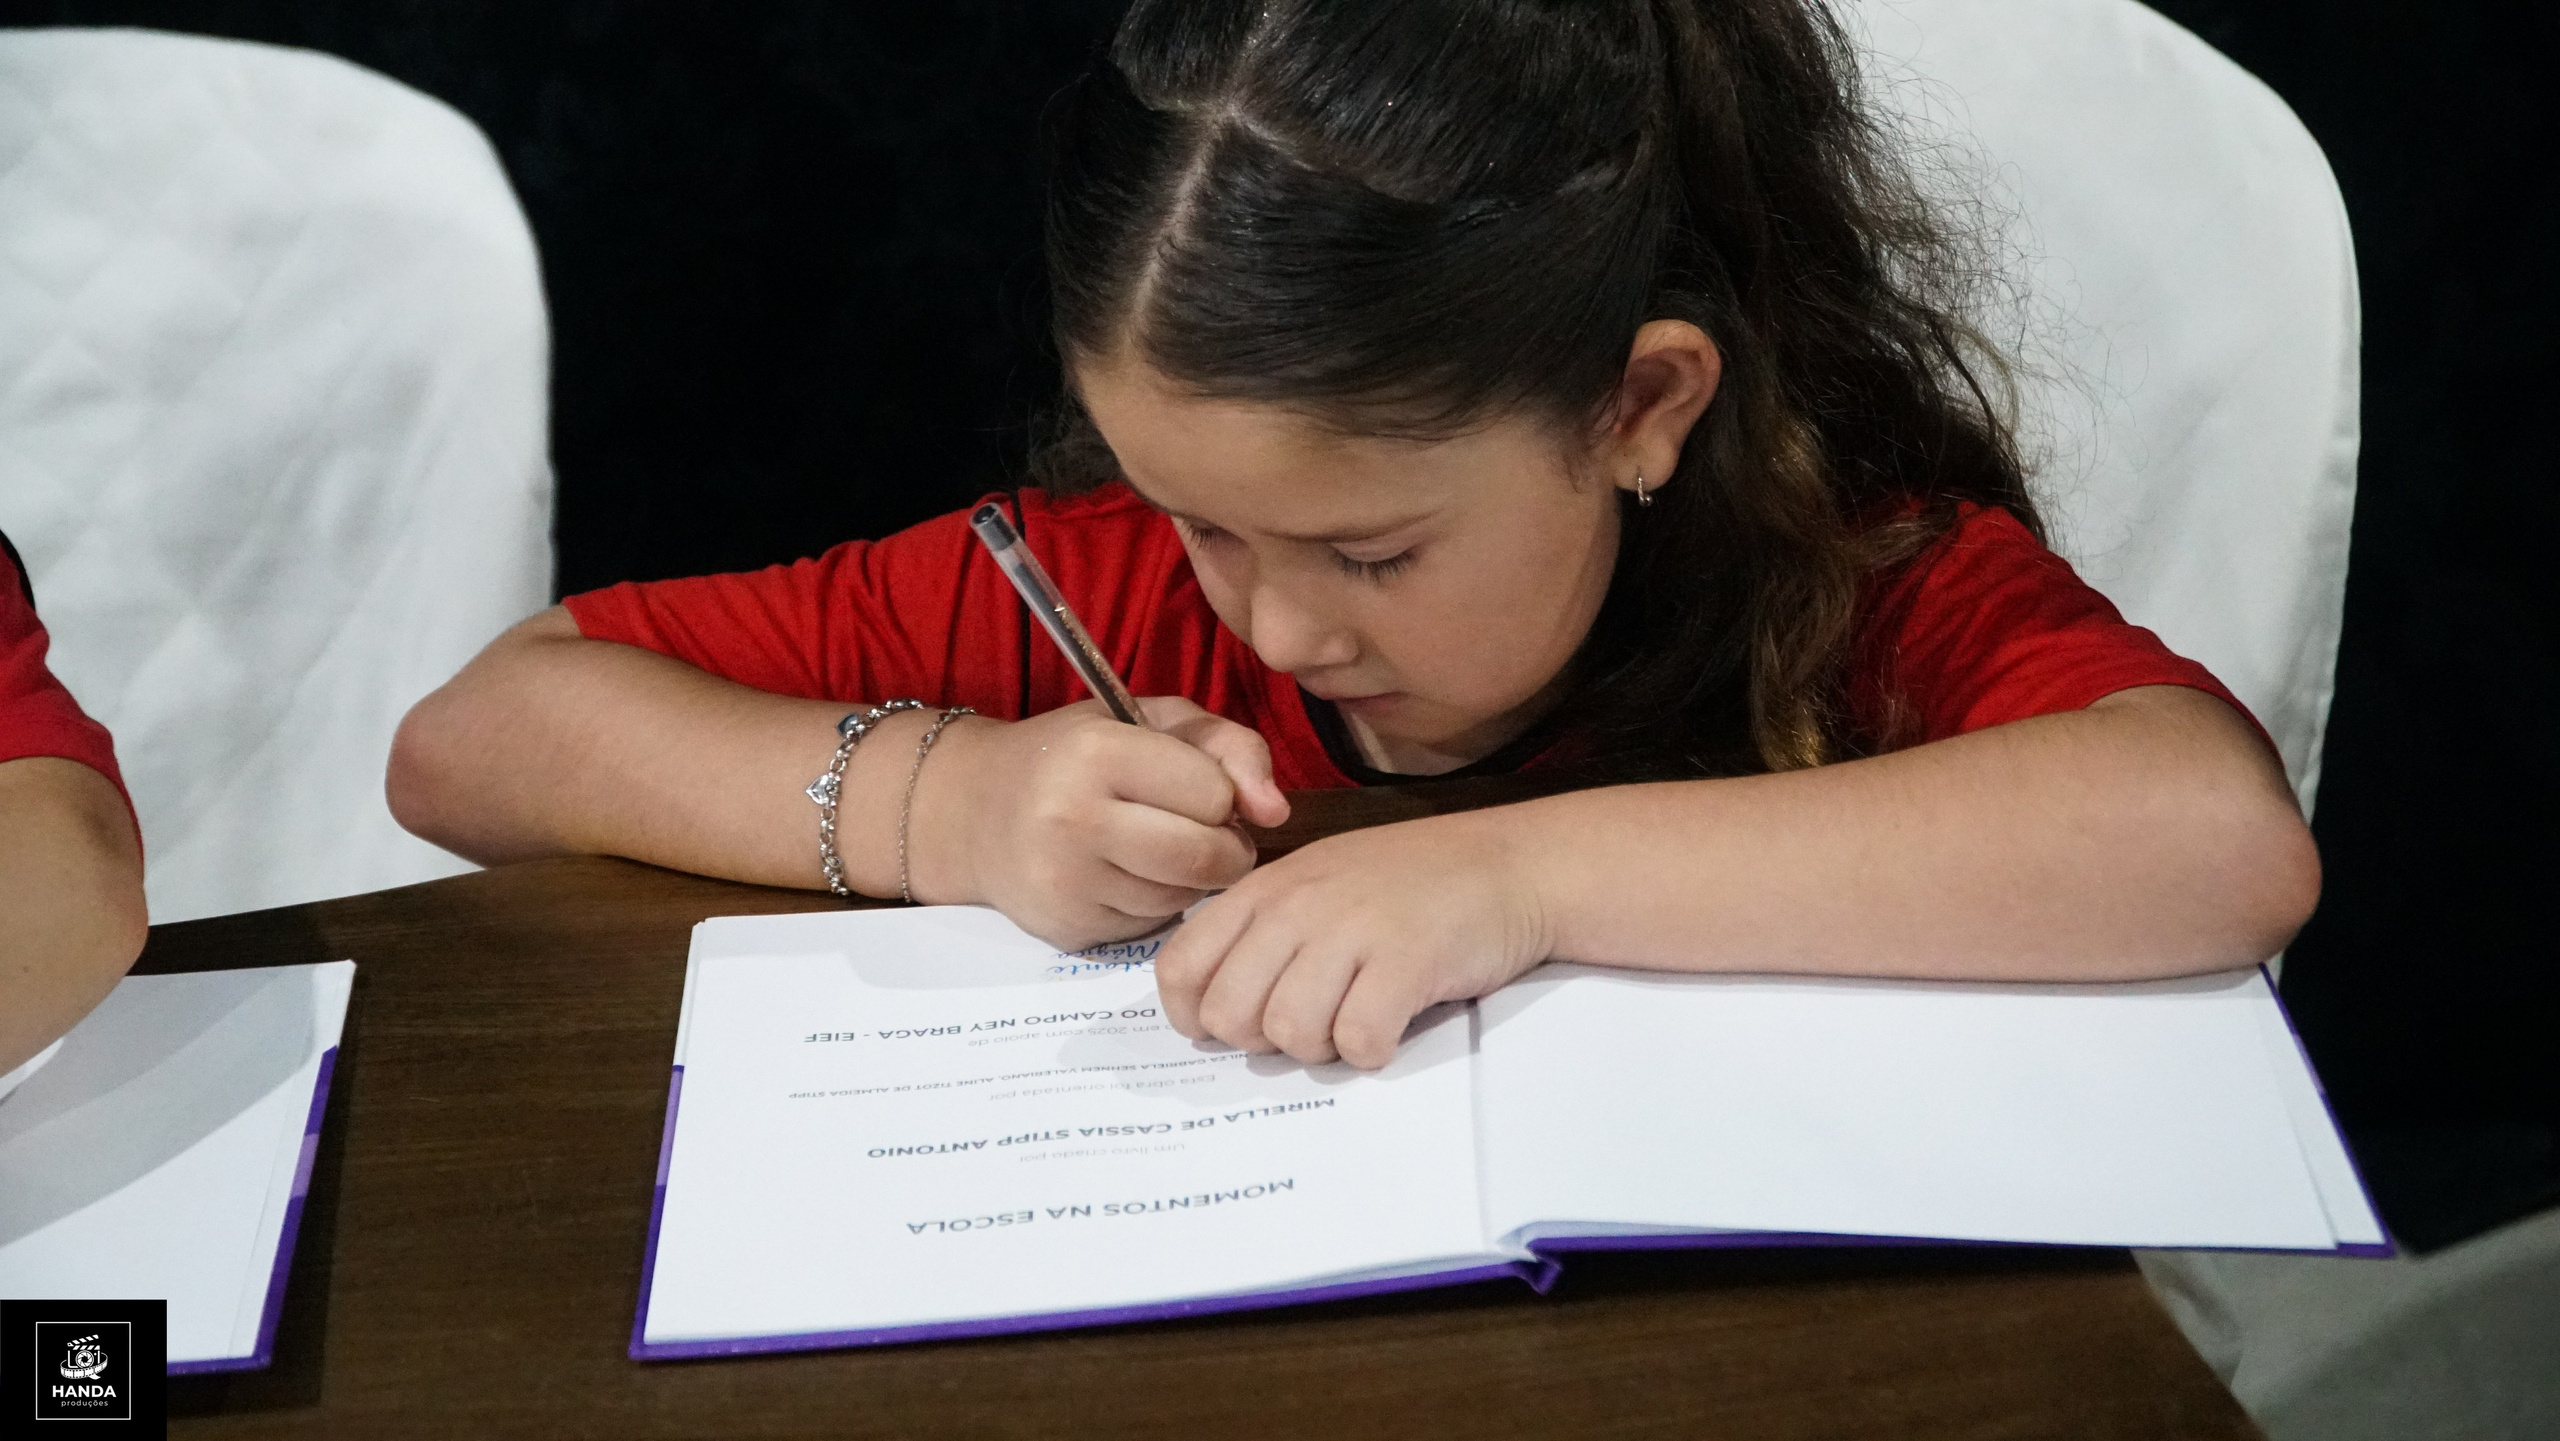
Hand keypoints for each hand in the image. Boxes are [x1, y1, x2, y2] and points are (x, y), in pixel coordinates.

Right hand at [914, 697, 1290, 950]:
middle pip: (1205, 857)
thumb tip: (1277, 811)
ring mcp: (1066, 882)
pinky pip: (1151, 926)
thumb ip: (1229, 746)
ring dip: (1191, 878)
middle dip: (1224, 847)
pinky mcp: (1068, 929)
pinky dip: (1156, 904)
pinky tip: (1125, 875)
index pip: (1213, 794)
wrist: (975, 811)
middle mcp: (1073, 820)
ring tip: (1156, 846)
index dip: (1218, 792)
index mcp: (1096, 753)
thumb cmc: (1076, 755)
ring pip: (1184, 898)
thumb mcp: (1152, 720)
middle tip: (1204, 830)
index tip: (1193, 785)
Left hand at [1154, 809, 1552, 1069]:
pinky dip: (1374, 1050)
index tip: (1233, 1028)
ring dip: (1323, 1048)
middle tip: (1310, 1024)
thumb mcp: (1319, 883)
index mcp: (1267, 888)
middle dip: (1263, 1040)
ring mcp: (1351, 931)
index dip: (1196, 1016)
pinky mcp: (1406, 962)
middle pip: (1230, 1015)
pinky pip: (1357, 1042)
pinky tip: (1393, 1023)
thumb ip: (1263, 932)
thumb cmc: (1413, 883)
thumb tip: (1214, 1012)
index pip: (1181, 968)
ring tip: (1356, 1017)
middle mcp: (1298, 905)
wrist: (1512, 864)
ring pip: (1289, 1034)